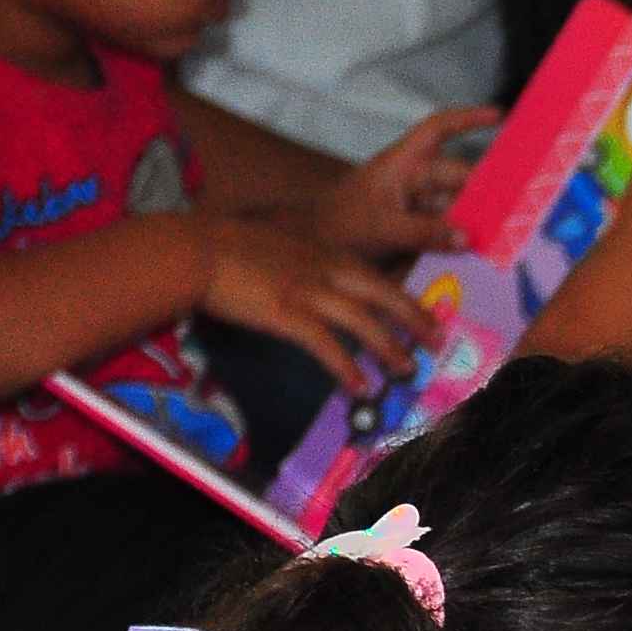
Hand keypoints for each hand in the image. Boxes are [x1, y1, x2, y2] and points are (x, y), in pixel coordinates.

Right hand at [195, 215, 439, 375]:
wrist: (195, 249)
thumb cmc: (225, 246)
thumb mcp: (276, 244)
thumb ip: (300, 260)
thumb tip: (309, 279)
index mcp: (322, 251)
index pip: (374, 274)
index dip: (403, 295)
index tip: (423, 311)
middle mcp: (324, 269)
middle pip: (383, 294)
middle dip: (414, 318)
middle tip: (436, 340)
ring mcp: (308, 291)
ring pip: (364, 321)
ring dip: (389, 348)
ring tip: (407, 369)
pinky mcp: (287, 314)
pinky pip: (326, 346)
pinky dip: (346, 367)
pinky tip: (358, 386)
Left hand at [315, 106, 493, 257]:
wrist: (311, 249)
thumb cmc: (337, 226)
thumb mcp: (380, 227)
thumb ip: (424, 232)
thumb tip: (468, 237)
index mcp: (402, 163)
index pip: (438, 130)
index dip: (468, 119)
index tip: (500, 116)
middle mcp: (413, 180)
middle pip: (459, 177)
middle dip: (486, 188)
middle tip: (519, 206)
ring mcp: (416, 206)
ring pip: (457, 206)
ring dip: (477, 219)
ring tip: (506, 235)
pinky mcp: (417, 231)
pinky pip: (448, 231)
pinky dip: (463, 240)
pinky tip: (481, 253)